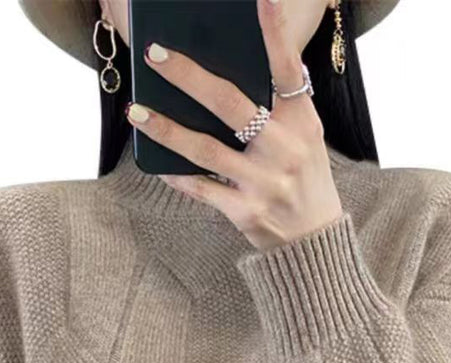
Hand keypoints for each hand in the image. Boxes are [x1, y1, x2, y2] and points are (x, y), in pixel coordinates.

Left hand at [125, 0, 342, 250]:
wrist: (314, 240)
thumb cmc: (303, 177)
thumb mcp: (307, 136)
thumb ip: (282, 104)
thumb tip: (243, 64)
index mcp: (302, 121)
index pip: (287, 69)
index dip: (274, 33)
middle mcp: (284, 148)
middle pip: (230, 104)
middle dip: (188, 76)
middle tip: (155, 54)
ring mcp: (264, 181)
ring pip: (205, 148)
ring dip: (166, 128)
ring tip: (137, 111)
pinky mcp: (246, 211)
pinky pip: (201, 188)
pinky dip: (177, 174)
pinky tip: (156, 160)